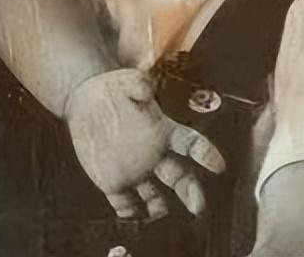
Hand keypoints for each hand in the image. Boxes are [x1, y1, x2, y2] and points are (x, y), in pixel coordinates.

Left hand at [64, 69, 224, 221]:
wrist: (85, 101)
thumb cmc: (112, 88)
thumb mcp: (126, 81)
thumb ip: (139, 84)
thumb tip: (147, 88)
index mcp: (164, 131)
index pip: (191, 144)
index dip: (206, 154)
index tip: (218, 165)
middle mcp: (155, 156)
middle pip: (180, 178)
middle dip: (192, 193)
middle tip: (198, 205)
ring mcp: (136, 172)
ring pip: (158, 199)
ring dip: (165, 211)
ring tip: (168, 220)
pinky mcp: (114, 183)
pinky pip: (128, 206)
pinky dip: (134, 217)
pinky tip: (138, 222)